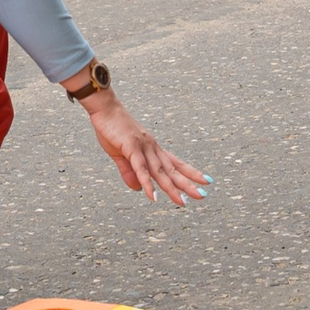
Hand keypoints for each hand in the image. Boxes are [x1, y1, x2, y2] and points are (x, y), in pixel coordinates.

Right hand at [77, 86, 207, 206]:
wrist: (104, 108)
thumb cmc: (112, 128)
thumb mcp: (120, 153)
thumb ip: (129, 171)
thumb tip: (137, 188)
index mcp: (152, 149)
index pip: (175, 163)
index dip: (190, 173)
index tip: (205, 181)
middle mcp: (152, 148)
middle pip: (172, 169)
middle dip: (188, 183)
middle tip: (202, 196)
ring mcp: (143, 147)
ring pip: (160, 171)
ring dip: (171, 188)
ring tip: (182, 201)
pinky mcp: (131, 147)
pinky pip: (141, 168)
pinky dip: (148, 183)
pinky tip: (153, 196)